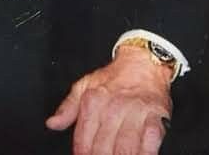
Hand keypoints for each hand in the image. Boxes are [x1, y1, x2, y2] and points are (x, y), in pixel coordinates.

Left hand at [46, 46, 171, 153]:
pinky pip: (150, 142)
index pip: (83, 142)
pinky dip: (144, 154)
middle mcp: (112, 107)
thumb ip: (67, 108)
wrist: (142, 63)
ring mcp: (135, 113)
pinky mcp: (156, 117)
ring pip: (125, 149)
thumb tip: (52, 123)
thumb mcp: (84, 86)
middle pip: (103, 149)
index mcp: (92, 102)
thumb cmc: (113, 78)